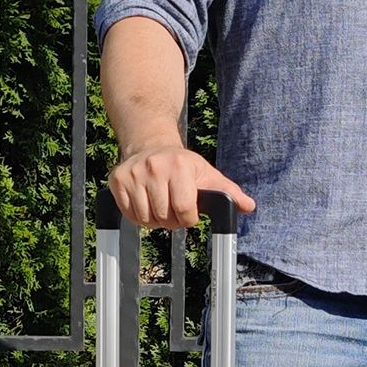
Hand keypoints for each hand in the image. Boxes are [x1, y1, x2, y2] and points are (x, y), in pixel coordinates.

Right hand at [107, 143, 254, 229]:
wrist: (151, 146)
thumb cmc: (183, 165)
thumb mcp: (207, 174)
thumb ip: (228, 192)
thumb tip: (249, 206)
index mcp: (179, 166)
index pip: (184, 210)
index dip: (188, 218)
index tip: (188, 212)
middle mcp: (154, 167)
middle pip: (164, 217)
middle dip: (172, 221)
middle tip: (173, 208)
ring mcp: (133, 173)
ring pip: (145, 219)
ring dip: (155, 221)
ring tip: (160, 205)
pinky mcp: (117, 180)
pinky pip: (129, 215)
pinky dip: (138, 217)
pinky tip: (146, 204)